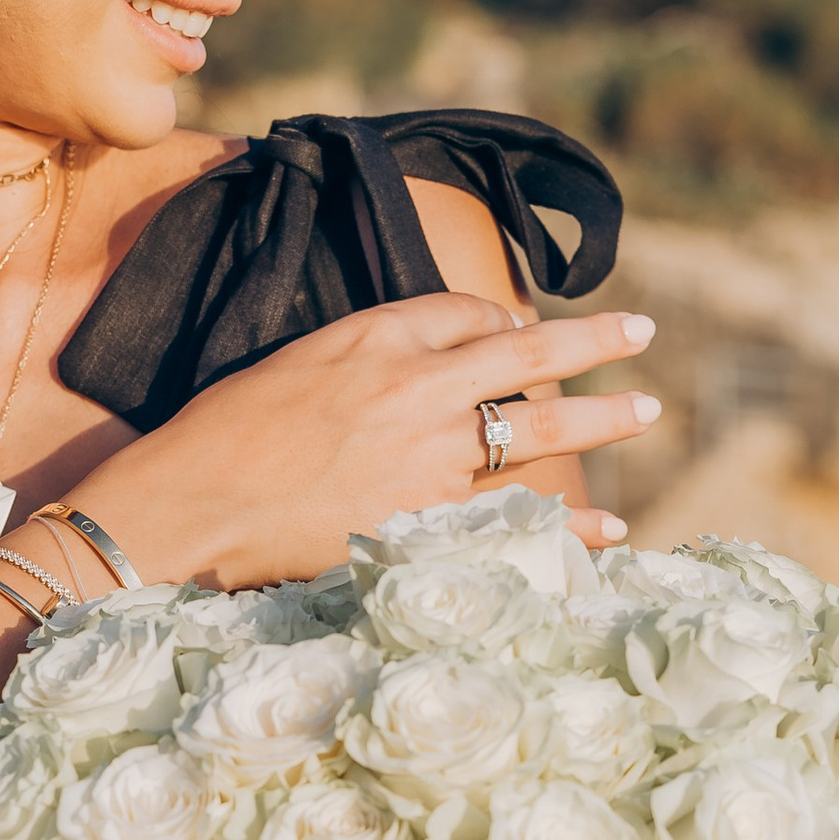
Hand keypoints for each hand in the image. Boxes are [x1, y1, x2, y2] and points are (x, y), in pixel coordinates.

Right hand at [88, 291, 660, 591]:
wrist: (192, 506)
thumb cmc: (224, 435)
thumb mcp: (294, 363)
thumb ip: (365, 354)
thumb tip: (427, 357)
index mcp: (375, 336)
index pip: (465, 312)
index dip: (499, 322)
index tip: (518, 332)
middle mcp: (416, 386)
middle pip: (527, 354)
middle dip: (593, 341)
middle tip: (640, 332)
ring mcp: (430, 457)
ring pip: (540, 430)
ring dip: (603, 418)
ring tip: (647, 409)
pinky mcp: (429, 521)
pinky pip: (521, 517)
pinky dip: (572, 525)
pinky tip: (612, 527)